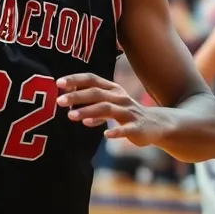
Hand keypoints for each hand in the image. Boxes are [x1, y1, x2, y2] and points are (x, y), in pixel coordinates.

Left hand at [56, 73, 173, 148]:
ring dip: (88, 112)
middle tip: (59, 101)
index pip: (92, 79)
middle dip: (77, 96)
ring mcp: (129, 112)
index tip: (58, 83)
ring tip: (71, 116)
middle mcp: (120, 97)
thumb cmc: (126, 113)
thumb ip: (91, 103)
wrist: (155, 125)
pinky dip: (116, 131)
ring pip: (107, 109)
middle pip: (96, 93)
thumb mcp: (109, 104)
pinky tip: (105, 134)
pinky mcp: (137, 127)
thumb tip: (69, 103)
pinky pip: (125, 129)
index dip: (75, 79)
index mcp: (112, 89)